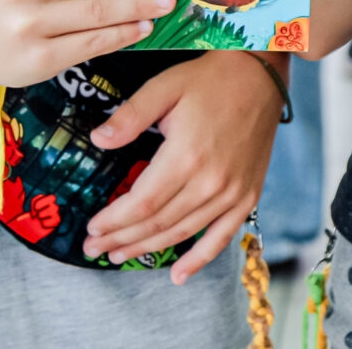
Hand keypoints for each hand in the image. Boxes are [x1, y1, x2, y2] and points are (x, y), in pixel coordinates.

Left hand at [83, 51, 283, 276]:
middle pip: (158, 223)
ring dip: (148, 248)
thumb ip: (130, 116)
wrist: (260, 75)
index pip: (142, 203)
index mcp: (186, 155)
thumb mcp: (164, 87)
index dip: (114, 221)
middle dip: (121, 239)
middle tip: (94, 249)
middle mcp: (210, 181)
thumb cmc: (209, 79)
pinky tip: (179, 276)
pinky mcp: (248, 195)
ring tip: (119, 256)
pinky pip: (222, 237)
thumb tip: (97, 140)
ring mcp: (232, 192)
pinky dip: (199, 260)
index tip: (91, 229)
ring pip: (183, 232)